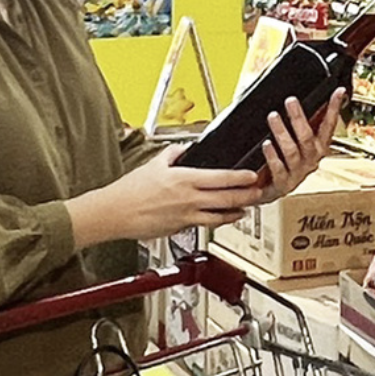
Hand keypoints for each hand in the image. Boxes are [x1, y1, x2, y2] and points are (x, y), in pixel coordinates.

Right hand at [70, 144, 268, 246]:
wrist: (115, 212)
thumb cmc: (130, 191)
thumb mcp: (154, 164)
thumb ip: (172, 153)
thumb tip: (185, 147)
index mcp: (183, 179)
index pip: (220, 177)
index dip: (240, 177)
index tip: (252, 175)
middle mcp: (188, 198)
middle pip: (226, 198)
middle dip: (247, 196)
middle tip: (259, 192)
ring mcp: (186, 215)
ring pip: (220, 215)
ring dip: (237, 211)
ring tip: (248, 207)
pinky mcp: (181, 228)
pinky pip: (206, 225)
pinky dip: (220, 221)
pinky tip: (227, 218)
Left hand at [255, 92, 340, 202]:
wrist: (271, 191)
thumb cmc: (286, 162)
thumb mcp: (299, 143)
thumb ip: (305, 125)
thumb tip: (308, 101)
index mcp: (319, 148)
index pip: (329, 126)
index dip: (334, 109)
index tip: (338, 91)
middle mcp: (311, 160)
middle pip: (307, 138)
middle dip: (299, 118)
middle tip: (290, 101)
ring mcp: (298, 173)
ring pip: (291, 151)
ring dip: (282, 133)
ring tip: (273, 117)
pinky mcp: (283, 184)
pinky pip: (278, 169)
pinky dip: (272, 156)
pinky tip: (266, 145)